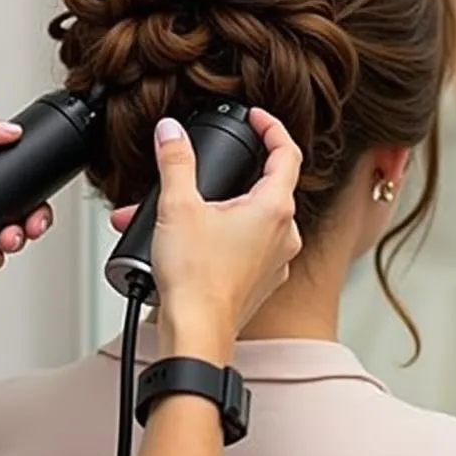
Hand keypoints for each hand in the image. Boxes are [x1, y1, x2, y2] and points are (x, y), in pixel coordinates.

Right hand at [110, 109, 302, 360]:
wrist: (195, 336)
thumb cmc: (195, 281)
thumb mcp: (178, 206)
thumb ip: (175, 161)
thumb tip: (171, 132)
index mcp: (275, 208)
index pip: (287, 152)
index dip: (272, 128)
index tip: (256, 118)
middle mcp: (285, 234)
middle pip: (264, 186)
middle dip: (223, 178)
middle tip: (195, 171)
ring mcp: (276, 261)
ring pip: (248, 219)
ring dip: (209, 211)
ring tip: (169, 216)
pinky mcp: (260, 282)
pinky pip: (243, 246)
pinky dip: (215, 236)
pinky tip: (181, 242)